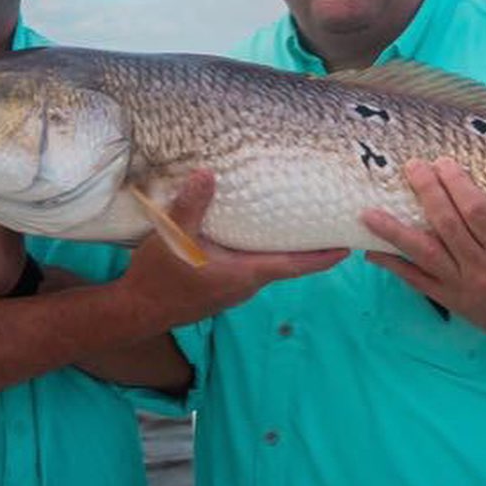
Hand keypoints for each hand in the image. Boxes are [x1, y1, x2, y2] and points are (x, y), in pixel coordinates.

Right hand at [118, 169, 347, 327]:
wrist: (136, 311)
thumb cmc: (158, 277)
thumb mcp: (173, 237)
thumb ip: (192, 206)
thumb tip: (207, 174)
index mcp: (244, 273)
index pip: (295, 265)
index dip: (323, 256)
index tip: (349, 247)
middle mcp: (246, 285)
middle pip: (287, 264)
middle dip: (310, 247)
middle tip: (328, 223)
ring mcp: (234, 290)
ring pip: (268, 266)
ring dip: (286, 249)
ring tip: (298, 223)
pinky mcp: (222, 288)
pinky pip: (251, 268)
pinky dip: (263, 253)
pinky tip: (257, 236)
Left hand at [361, 157, 485, 351]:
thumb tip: (475, 174)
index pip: (477, 212)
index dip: (457, 185)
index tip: (443, 163)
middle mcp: (483, 269)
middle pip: (446, 226)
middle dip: (427, 193)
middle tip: (411, 167)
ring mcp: (463, 287)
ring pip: (424, 254)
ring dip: (394, 231)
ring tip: (368, 213)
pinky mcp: (448, 301)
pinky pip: (415, 280)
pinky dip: (392, 264)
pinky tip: (371, 250)